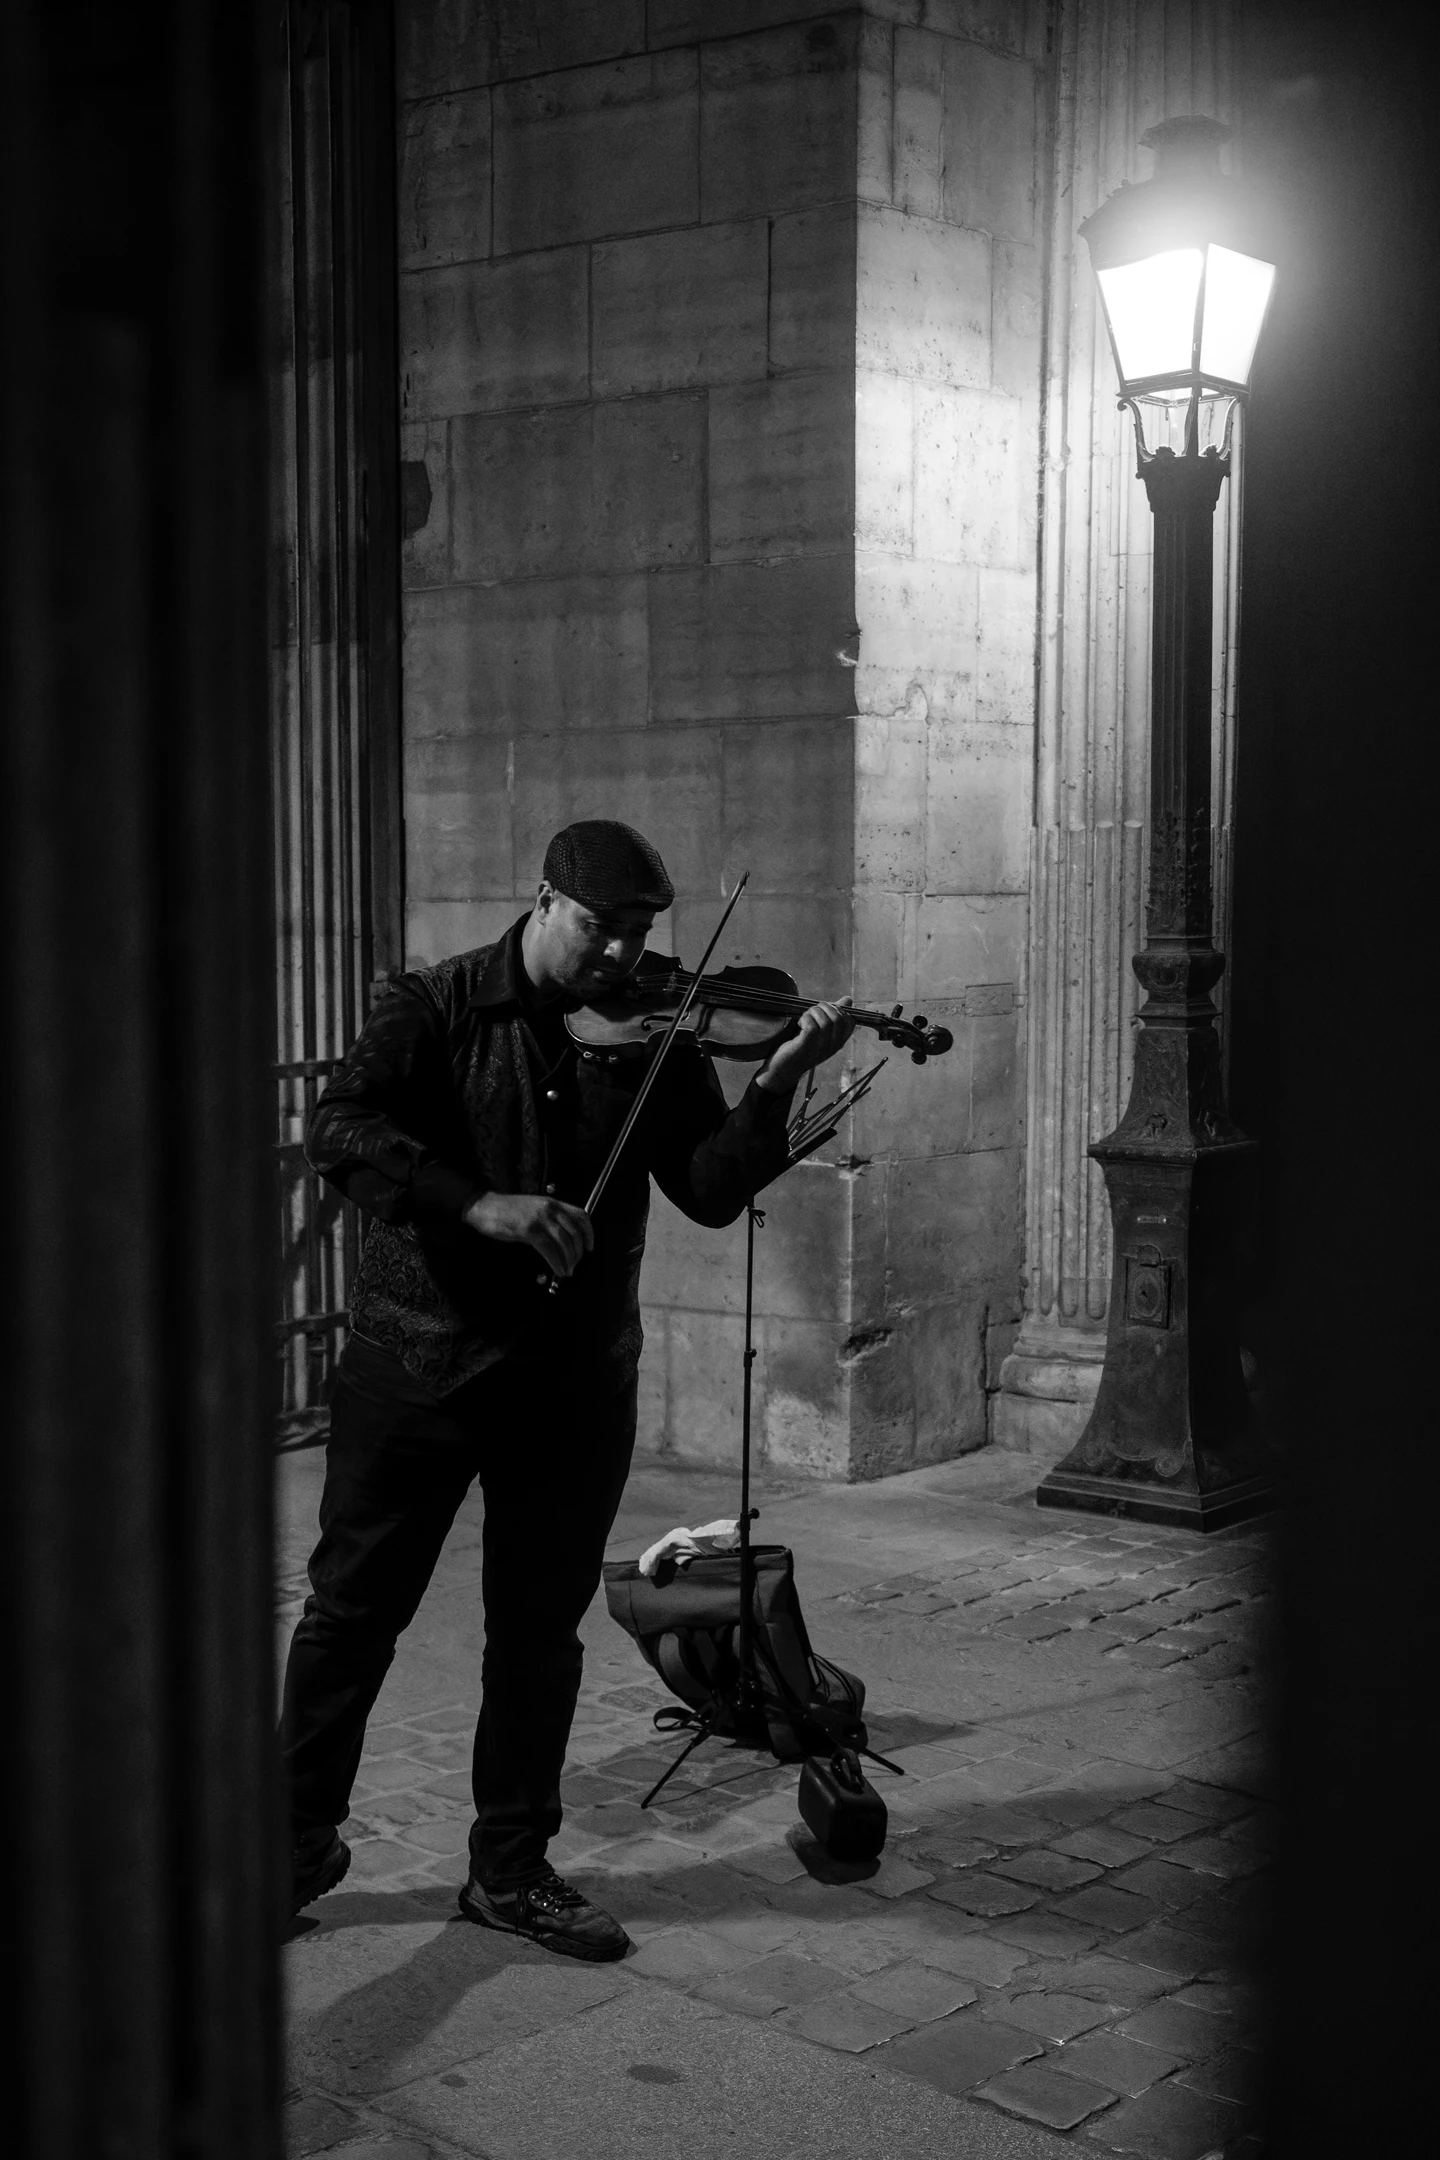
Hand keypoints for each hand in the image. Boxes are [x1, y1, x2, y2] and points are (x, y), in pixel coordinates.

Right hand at [463, 1191, 593, 1277]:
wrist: (486, 1207)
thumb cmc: (508, 1211)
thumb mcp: (534, 1210)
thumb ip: (549, 1221)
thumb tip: (563, 1243)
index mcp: (553, 1203)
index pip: (581, 1215)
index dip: (589, 1233)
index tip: (590, 1247)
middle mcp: (549, 1208)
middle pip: (574, 1232)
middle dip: (578, 1252)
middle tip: (576, 1264)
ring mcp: (539, 1219)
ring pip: (564, 1242)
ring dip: (569, 1260)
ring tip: (567, 1271)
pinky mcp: (528, 1230)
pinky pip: (549, 1249)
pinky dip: (556, 1262)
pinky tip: (557, 1269)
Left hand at [754, 998, 855, 1093]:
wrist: (784, 1070)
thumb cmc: (802, 1047)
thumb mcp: (821, 1031)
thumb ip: (833, 1015)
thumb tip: (848, 1000)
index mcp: (838, 1042)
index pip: (850, 1021)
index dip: (838, 1009)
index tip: (824, 1011)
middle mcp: (832, 1046)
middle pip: (839, 1018)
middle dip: (824, 1007)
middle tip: (812, 1012)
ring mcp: (820, 1048)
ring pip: (825, 1021)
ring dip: (813, 1012)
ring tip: (804, 1018)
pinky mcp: (805, 1047)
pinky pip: (811, 1027)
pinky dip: (805, 1019)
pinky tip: (799, 1023)